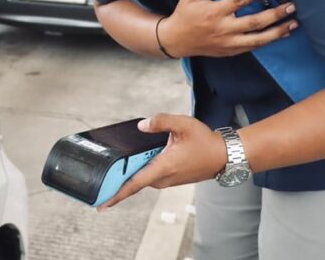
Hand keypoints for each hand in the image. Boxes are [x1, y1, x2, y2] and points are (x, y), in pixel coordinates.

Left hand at [98, 114, 226, 209]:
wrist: (223, 155)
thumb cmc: (205, 141)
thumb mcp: (182, 124)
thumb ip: (160, 122)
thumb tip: (141, 126)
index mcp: (164, 166)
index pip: (135, 183)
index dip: (117, 193)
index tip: (103, 203)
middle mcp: (165, 177)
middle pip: (136, 182)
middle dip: (119, 184)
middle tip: (101, 184)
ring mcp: (169, 180)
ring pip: (144, 179)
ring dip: (131, 177)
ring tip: (115, 171)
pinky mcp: (173, 178)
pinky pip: (153, 177)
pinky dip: (142, 173)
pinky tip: (138, 163)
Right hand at [159, 0, 297, 57]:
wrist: (176, 41)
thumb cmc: (185, 14)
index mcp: (215, 12)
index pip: (236, 2)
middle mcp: (224, 28)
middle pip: (254, 23)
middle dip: (275, 15)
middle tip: (291, 6)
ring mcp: (229, 42)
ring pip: (258, 39)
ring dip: (278, 31)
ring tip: (294, 23)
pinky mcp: (231, 51)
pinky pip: (253, 47)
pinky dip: (269, 41)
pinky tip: (282, 34)